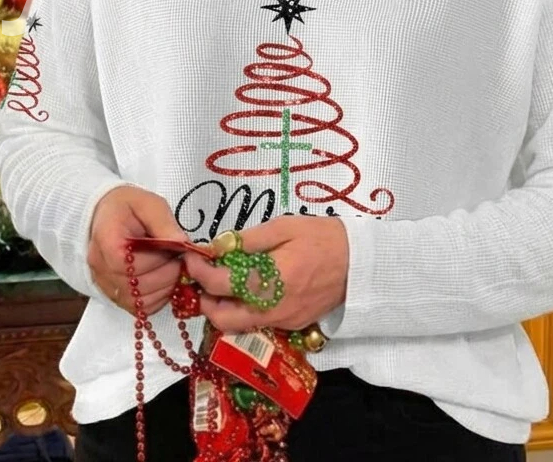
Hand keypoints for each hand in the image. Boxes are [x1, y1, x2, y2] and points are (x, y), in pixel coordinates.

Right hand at [88, 186, 186, 315]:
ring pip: (140, 302)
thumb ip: (164, 223)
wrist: (106, 215)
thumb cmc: (127, 208)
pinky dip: (157, 298)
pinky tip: (163, 279)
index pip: (134, 262)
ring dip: (165, 288)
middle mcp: (101, 268)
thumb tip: (183, 244)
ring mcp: (105, 286)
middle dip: (167, 274)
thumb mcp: (148, 204)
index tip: (176, 247)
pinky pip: (139, 309)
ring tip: (172, 267)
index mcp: (107, 241)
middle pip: (138, 285)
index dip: (160, 258)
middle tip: (179, 259)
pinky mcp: (114, 296)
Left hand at [184, 216, 348, 332]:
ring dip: (221, 308)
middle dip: (204, 299)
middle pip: (222, 318)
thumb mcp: (285, 226)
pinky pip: (257, 324)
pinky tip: (246, 290)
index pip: (220, 284)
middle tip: (203, 276)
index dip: (199, 270)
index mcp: (271, 279)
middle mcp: (273, 308)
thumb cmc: (322, 238)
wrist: (361, 263)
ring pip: (237, 326)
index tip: (191, 256)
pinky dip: (243, 311)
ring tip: (222, 283)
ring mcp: (283, 321)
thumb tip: (216, 246)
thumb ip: (248, 239)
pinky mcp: (292, 325)